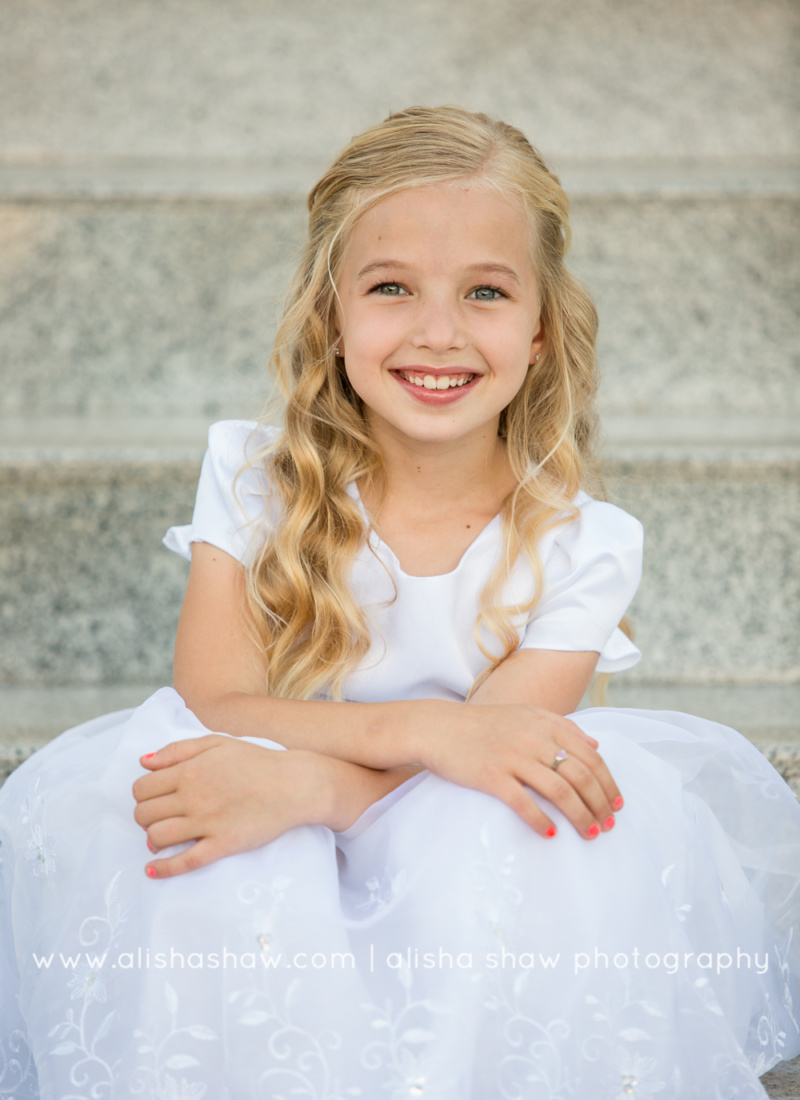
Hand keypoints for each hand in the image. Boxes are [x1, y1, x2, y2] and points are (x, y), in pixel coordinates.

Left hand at [132, 736, 332, 878]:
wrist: (294, 784)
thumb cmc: (257, 762)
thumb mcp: (216, 742)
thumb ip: (178, 750)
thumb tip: (144, 762)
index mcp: (190, 770)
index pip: (142, 788)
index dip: (142, 795)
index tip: (155, 798)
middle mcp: (193, 797)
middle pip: (145, 814)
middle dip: (146, 817)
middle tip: (161, 817)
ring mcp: (207, 823)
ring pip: (157, 838)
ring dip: (153, 840)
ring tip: (162, 838)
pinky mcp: (223, 844)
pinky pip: (185, 861)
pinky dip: (164, 868)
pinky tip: (153, 869)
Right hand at [421, 703, 621, 840]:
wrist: (438, 727)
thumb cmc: (483, 724)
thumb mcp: (526, 714)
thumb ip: (562, 726)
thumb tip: (595, 744)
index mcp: (546, 724)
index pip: (591, 756)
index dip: (609, 783)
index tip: (617, 804)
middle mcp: (534, 739)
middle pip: (581, 775)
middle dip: (600, 804)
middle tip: (608, 825)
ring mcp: (513, 757)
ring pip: (560, 791)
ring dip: (580, 816)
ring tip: (590, 834)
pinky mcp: (492, 776)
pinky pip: (523, 803)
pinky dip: (541, 821)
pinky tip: (552, 834)